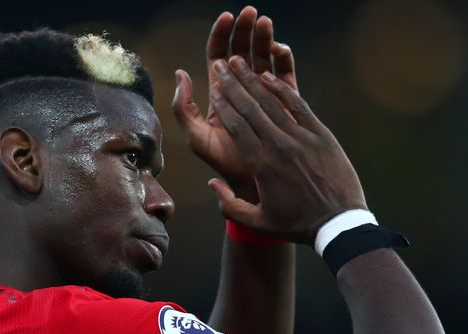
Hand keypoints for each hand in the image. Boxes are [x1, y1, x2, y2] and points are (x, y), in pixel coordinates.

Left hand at [172, 6, 297, 201]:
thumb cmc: (222, 162)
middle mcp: (242, 89)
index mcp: (221, 92)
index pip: (219, 56)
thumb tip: (181, 73)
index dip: (222, 36)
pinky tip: (278, 48)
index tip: (227, 18)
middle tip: (250, 13)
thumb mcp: (196, 137)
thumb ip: (184, 107)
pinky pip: (286, 75)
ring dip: (264, 38)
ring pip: (264, 58)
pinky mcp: (285, 102)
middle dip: (246, 30)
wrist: (252, 182)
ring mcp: (264, 93)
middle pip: (243, 52)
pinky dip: (283, 59)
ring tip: (265, 22)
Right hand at [207, 56, 366, 244]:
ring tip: (240, 63)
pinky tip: (270, 76)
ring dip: (254, 80)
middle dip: (233, 84)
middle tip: (221, 65)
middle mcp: (280, 146)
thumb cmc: (297, 225)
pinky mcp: (321, 135)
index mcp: (262, 165)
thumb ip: (230, 205)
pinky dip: (283, 90)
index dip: (223, 105)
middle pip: (251, 108)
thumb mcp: (259, 222)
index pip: (237, 127)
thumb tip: (212, 183)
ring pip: (273, 103)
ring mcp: (303, 138)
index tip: (213, 89)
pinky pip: (299, 106)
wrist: (339, 223)